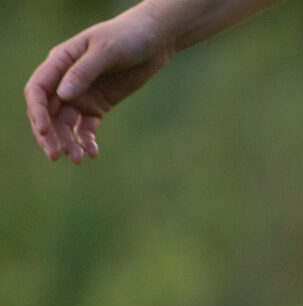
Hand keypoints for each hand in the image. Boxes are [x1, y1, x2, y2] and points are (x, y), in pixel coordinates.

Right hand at [25, 10, 178, 161]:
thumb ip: (84, 72)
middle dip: (49, 134)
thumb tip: (64, 95)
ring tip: (78, 159)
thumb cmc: (126, 38)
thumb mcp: (106, 51)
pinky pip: (86, 128)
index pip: (38, 90)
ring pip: (65, 124)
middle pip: (48, 112)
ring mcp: (81, 95)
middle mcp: (64, 81)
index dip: (37, 112)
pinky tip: (93, 154)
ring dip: (67, 142)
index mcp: (59, 62)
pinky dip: (87, 141)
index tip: (44, 131)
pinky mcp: (98, 106)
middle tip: (56, 155)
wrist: (152, 42)